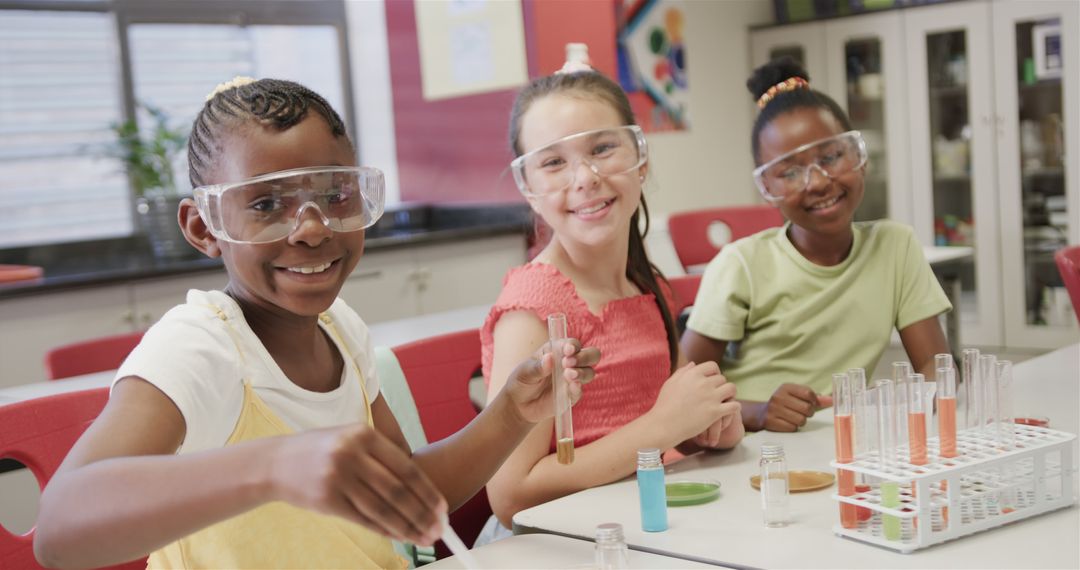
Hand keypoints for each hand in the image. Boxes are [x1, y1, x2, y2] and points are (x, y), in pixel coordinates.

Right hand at [269, 424, 446, 545]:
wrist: (275, 462)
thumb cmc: (323, 451)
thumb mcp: (352, 439)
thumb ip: (382, 456)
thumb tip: (421, 487)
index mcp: (364, 435)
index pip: (406, 468)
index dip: (428, 491)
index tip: (443, 509)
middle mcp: (352, 454)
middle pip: (398, 491)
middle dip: (423, 514)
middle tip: (440, 530)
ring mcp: (338, 477)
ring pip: (383, 509)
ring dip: (408, 527)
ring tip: (424, 538)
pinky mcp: (327, 500)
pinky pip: (364, 519)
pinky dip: (385, 530)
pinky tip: (400, 536)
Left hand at [502, 338, 599, 424]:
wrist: (519, 405)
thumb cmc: (522, 381)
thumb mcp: (524, 372)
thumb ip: (537, 367)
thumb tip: (549, 358)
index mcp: (557, 350)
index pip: (572, 344)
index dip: (573, 345)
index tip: (567, 350)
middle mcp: (569, 362)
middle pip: (591, 355)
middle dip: (584, 357)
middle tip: (568, 363)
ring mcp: (572, 379)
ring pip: (589, 372)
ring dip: (582, 372)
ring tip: (567, 375)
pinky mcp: (572, 395)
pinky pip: (580, 390)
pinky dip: (578, 388)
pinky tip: (571, 387)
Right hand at [652, 361, 737, 442]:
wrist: (664, 425)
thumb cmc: (664, 405)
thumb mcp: (670, 383)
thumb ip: (682, 372)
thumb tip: (694, 364)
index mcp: (693, 374)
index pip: (712, 366)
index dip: (715, 373)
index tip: (712, 381)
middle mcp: (704, 383)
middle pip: (722, 379)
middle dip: (721, 385)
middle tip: (718, 394)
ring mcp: (711, 397)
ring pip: (731, 389)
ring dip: (730, 394)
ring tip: (726, 400)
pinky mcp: (715, 412)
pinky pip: (734, 405)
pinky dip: (734, 407)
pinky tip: (729, 411)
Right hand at [758, 383, 828, 431]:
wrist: (761, 413)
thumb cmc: (785, 404)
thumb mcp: (797, 396)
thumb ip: (815, 398)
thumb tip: (832, 400)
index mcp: (786, 387)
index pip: (809, 393)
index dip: (814, 401)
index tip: (810, 403)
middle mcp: (778, 396)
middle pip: (807, 408)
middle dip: (808, 413)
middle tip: (801, 412)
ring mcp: (773, 409)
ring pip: (801, 420)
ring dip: (801, 421)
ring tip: (793, 418)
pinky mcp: (771, 421)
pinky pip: (792, 428)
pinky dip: (792, 427)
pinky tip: (786, 423)